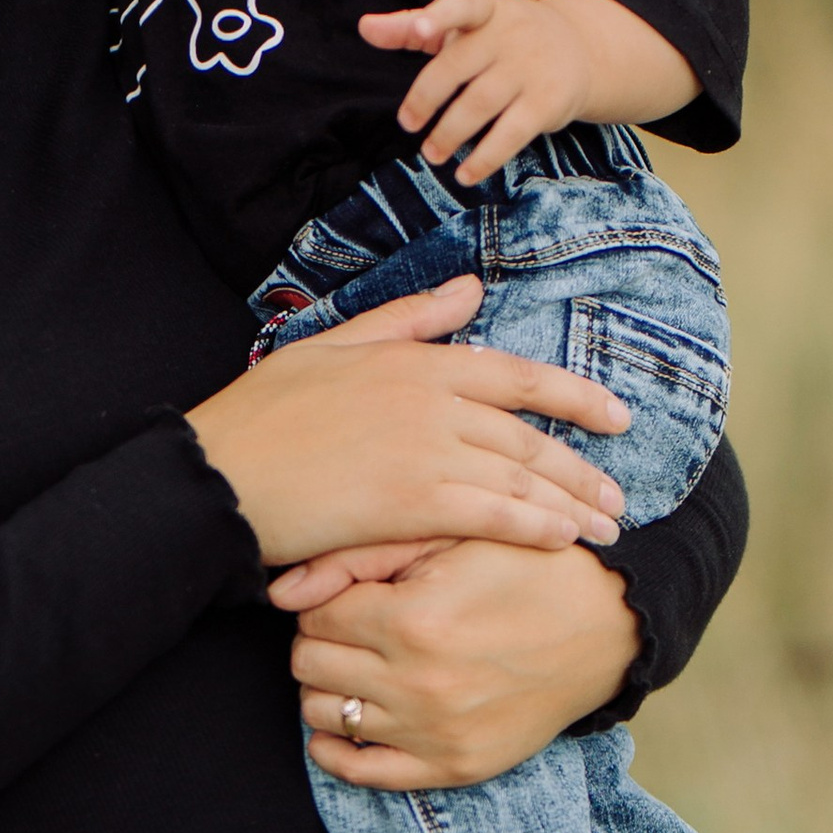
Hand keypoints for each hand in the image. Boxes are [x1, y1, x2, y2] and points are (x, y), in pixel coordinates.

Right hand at [185, 277, 629, 565]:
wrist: (215, 474)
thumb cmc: (261, 414)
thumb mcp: (331, 346)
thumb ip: (406, 320)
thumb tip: (469, 290)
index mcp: (413, 360)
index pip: (515, 375)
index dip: (574, 397)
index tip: (617, 417)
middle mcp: (429, 399)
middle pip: (528, 433)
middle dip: (581, 466)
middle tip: (618, 495)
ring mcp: (423, 450)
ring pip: (519, 475)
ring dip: (570, 503)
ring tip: (606, 527)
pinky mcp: (410, 502)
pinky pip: (491, 514)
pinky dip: (533, 527)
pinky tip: (563, 543)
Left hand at [292, 536, 637, 790]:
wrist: (604, 629)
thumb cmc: (522, 570)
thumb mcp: (447, 540)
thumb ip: (359, 557)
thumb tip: (278, 593)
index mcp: (413, 620)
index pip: (313, 616)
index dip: (325, 599)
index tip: (351, 593)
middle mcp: (418, 684)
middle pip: (308, 665)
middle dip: (320, 640)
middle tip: (351, 626)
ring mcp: (434, 733)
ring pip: (322, 715)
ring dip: (328, 687)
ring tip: (360, 664)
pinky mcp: (453, 767)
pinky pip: (360, 771)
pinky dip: (336, 748)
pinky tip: (346, 720)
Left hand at [358, 0, 696, 182]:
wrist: (580, 49)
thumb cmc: (501, 37)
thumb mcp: (462, 24)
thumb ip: (410, 27)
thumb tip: (364, 27)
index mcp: (485, 8)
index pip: (461, 5)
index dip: (439, 16)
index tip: (419, 28)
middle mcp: (510, 33)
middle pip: (458, 67)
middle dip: (426, 99)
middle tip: (408, 124)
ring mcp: (531, 68)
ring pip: (480, 104)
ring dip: (449, 134)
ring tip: (431, 153)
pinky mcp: (547, 102)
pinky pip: (511, 134)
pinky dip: (485, 158)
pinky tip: (465, 174)